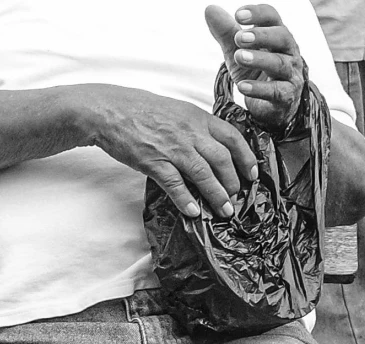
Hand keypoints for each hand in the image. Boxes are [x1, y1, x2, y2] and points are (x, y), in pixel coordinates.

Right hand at [76, 83, 255, 220]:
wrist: (112, 111)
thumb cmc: (142, 111)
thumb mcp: (178, 111)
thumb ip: (196, 127)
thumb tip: (209, 146)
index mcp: (199, 118)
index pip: (233, 137)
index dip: (246, 157)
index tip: (252, 172)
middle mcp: (191, 133)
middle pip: (222, 159)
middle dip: (233, 181)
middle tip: (237, 196)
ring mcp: (173, 148)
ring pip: (203, 174)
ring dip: (216, 194)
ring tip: (224, 210)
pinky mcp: (153, 162)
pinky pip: (174, 184)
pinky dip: (185, 199)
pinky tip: (193, 212)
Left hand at [206, 4, 307, 131]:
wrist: (271, 105)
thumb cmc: (255, 71)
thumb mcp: (238, 50)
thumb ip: (226, 32)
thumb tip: (209, 9)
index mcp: (277, 36)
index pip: (273, 18)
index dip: (258, 14)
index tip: (238, 14)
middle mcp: (288, 52)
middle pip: (281, 37)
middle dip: (261, 35)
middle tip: (239, 37)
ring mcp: (289, 74)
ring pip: (279, 63)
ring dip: (259, 59)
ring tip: (238, 56)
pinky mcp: (286, 96)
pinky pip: (275, 91)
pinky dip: (258, 89)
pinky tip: (242, 87)